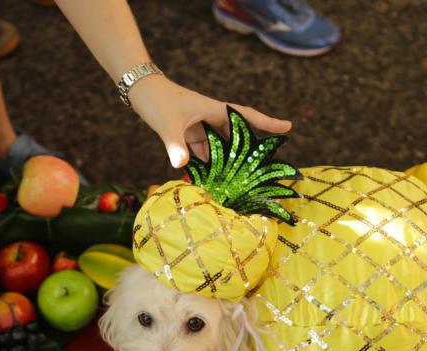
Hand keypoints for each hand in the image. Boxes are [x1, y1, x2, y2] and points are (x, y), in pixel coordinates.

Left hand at [129, 75, 290, 167]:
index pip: (246, 116)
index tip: (288, 127)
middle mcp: (211, 118)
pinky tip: (210, 180)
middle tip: (261, 169)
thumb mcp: (167, 125)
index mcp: (213, 109)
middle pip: (236, 136)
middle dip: (247, 152)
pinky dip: (208, 164)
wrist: (139, 92)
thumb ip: (175, 147)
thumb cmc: (157, 101)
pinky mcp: (190, 134)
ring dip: (226, 162)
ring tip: (236, 182)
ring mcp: (201, 127)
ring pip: (220, 147)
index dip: (267, 122)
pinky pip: (205, 152)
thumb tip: (181, 166)